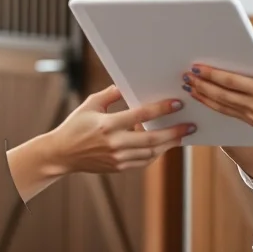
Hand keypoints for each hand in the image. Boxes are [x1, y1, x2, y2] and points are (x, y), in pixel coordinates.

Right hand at [47, 84, 194, 172]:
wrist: (62, 154)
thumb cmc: (75, 126)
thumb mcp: (91, 104)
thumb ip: (112, 94)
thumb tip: (129, 84)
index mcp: (107, 125)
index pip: (141, 115)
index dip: (161, 109)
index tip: (177, 104)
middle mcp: (115, 143)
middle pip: (152, 139)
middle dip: (174, 132)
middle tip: (190, 126)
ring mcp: (118, 158)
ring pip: (151, 153)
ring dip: (169, 144)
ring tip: (182, 135)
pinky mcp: (119, 167)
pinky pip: (144, 162)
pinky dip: (156, 154)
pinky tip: (164, 146)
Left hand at [183, 32, 252, 130]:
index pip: (231, 82)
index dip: (212, 75)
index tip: (198, 68)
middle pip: (221, 96)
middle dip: (201, 85)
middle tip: (187, 76)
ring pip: (222, 107)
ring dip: (204, 96)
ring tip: (190, 87)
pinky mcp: (252, 122)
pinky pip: (228, 113)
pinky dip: (213, 106)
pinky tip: (204, 99)